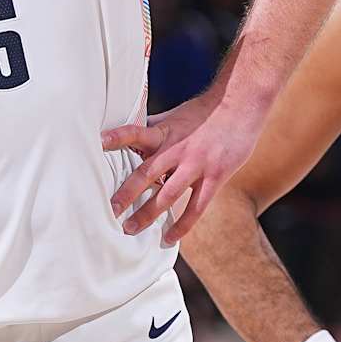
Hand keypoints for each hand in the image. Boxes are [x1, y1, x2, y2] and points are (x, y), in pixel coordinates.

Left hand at [102, 91, 262, 244]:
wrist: (242, 104)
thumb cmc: (206, 111)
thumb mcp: (176, 115)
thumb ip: (155, 128)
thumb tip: (132, 132)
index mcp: (165, 132)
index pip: (136, 132)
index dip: (118, 137)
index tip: (98, 142)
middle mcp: (177, 149)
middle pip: (146, 174)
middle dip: (126, 194)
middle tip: (109, 211)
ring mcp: (196, 165)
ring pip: (167, 195)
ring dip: (147, 214)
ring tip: (130, 229)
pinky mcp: (215, 176)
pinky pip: (196, 207)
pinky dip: (182, 225)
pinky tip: (169, 237)